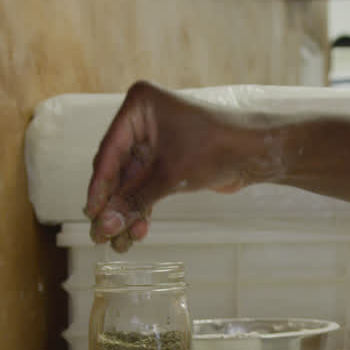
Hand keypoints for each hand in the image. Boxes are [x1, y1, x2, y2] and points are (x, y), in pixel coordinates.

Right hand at [83, 81, 279, 251]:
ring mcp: (157, 139)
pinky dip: (144, 207)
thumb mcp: (170, 175)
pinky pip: (149, 185)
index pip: (109, 151)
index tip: (91, 215)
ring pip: (134, 181)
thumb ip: (134, 201)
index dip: (99, 187)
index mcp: (140, 106)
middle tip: (103, 235)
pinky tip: (138, 231)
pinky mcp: (171, 159)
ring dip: (129, 211)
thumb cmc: (217, 148)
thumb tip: (104, 227)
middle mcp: (145, 119)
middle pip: (119, 168)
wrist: (258, 152)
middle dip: (114, 204)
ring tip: (122, 243)